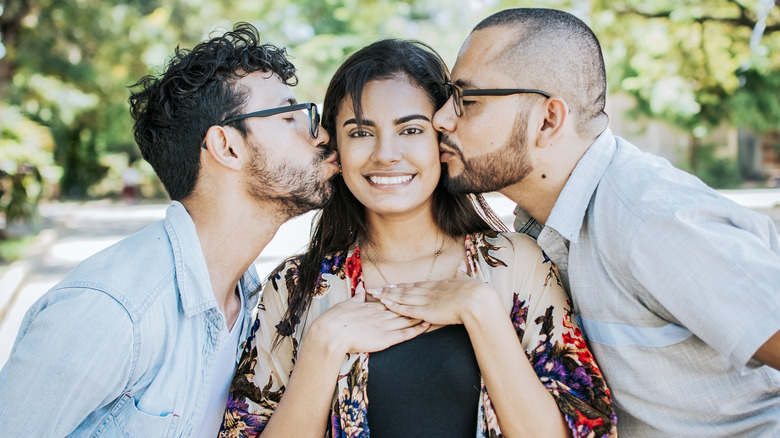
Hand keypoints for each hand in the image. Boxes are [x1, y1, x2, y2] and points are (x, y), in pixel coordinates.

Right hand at [312, 283, 429, 354]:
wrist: (332, 332)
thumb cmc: (336, 319)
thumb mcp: (348, 304)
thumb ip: (357, 297)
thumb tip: (362, 289)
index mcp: (373, 306)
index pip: (393, 300)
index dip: (405, 297)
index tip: (416, 293)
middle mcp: (382, 314)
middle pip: (404, 307)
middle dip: (418, 304)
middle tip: (432, 299)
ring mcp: (385, 325)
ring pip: (407, 319)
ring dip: (421, 315)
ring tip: (434, 310)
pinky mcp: (386, 338)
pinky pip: (405, 334)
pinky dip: (417, 329)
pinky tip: (426, 326)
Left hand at [367, 264, 497, 324]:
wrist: (477, 300)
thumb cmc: (475, 291)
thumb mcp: (466, 280)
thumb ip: (461, 273)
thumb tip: (461, 265)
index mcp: (437, 285)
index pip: (415, 285)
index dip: (402, 286)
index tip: (391, 285)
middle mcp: (428, 291)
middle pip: (404, 290)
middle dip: (389, 290)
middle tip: (375, 289)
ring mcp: (426, 300)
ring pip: (402, 298)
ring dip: (388, 296)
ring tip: (375, 295)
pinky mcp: (426, 311)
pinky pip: (406, 309)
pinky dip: (395, 306)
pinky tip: (385, 303)